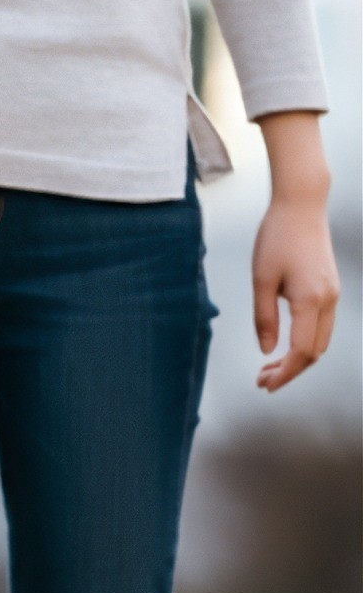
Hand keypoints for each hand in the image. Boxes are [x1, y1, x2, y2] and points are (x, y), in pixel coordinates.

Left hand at [252, 111, 339, 392]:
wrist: (301, 207)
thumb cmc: (276, 239)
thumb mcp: (261, 280)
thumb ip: (264, 318)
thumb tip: (267, 351)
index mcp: (311, 300)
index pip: (302, 352)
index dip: (284, 374)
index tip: (264, 385)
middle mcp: (328, 300)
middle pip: (315, 352)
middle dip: (290, 371)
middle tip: (261, 382)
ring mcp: (332, 294)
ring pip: (321, 340)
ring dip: (297, 359)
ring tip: (267, 369)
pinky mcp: (329, 288)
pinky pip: (321, 326)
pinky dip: (304, 343)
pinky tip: (282, 347)